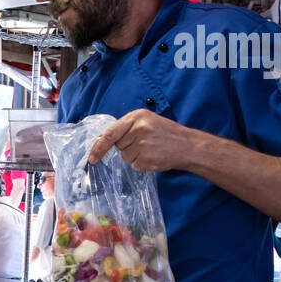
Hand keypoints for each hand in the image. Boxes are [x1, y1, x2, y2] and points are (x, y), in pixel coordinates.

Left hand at [88, 109, 204, 171]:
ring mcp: (144, 144)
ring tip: (151, 149)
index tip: (92, 157)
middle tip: (145, 143)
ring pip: (126, 157)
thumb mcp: (147, 121)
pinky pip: (135, 165)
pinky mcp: (148, 158)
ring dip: (135, 156)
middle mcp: (139, 128)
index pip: (110, 133)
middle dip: (127, 147)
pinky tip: (154, 156)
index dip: (99, 146)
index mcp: (137, 116)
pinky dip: (143, 163)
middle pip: (118, 146)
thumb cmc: (166, 133)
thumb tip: (103, 140)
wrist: (189, 145)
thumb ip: (127, 127)